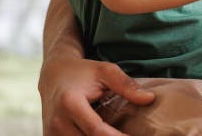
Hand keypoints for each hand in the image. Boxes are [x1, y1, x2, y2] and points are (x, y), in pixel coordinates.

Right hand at [39, 56, 154, 135]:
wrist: (53, 75)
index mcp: (70, 103)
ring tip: (120, 135)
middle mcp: (57, 121)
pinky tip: (105, 135)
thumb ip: (126, 85)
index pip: (96, 130)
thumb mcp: (105, 71)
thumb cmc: (83, 72)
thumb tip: (150, 99)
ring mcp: (51, 133)